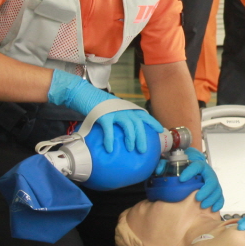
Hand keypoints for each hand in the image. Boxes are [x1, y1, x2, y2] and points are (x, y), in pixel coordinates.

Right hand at [48, 70, 162, 153]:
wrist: (84, 95)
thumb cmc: (100, 106)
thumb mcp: (115, 110)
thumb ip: (122, 119)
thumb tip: (129, 134)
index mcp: (128, 108)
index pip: (144, 115)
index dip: (153, 123)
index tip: (160, 131)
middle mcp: (124, 109)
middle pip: (138, 124)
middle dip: (142, 137)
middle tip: (143, 150)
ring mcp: (114, 111)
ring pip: (128, 125)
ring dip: (130, 138)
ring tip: (131, 149)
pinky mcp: (103, 115)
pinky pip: (109, 130)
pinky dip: (110, 140)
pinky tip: (110, 149)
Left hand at [154, 147, 223, 210]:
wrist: (193, 168)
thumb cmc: (183, 168)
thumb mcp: (173, 164)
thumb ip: (165, 164)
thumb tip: (159, 168)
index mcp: (199, 165)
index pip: (197, 166)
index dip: (190, 172)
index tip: (181, 179)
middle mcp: (208, 174)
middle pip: (212, 180)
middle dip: (206, 190)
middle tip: (197, 197)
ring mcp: (213, 183)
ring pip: (217, 190)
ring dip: (212, 198)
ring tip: (203, 205)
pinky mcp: (215, 191)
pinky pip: (220, 197)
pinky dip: (218, 203)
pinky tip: (213, 209)